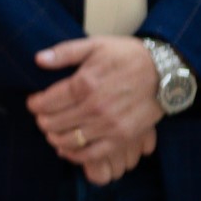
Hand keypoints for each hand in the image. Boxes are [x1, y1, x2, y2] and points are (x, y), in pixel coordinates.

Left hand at [29, 35, 162, 185]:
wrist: (166, 72)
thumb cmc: (128, 56)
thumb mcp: (95, 45)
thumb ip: (64, 52)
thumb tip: (38, 59)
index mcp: (84, 84)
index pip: (46, 102)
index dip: (35, 104)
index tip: (34, 102)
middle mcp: (95, 107)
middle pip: (53, 122)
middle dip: (42, 120)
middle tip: (42, 116)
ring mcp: (109, 125)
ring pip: (68, 140)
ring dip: (54, 137)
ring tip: (52, 131)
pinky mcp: (123, 137)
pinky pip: (92, 154)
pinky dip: (74, 155)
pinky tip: (66, 149)